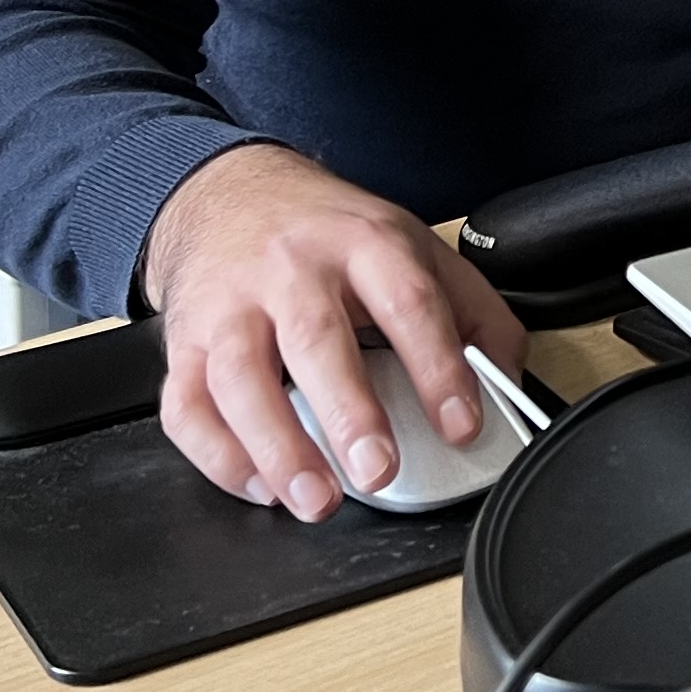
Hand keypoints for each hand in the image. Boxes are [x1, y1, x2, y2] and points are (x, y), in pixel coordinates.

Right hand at [143, 142, 527, 520]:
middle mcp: (292, 270)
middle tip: (379, 471)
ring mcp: (229, 306)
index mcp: (364, 242)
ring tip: (316, 499)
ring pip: (239, 377)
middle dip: (350, 413)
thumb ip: (473, 312)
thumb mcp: (415, 246)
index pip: (408, 301)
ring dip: (276, 448)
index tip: (462, 424)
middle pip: (316, 339)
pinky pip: (186, 406)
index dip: (438, 366)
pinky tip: (261, 485)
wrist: (230, 193)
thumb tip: (507, 382)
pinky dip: (219, 456)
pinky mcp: (183, 343)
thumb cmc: (329, 234)